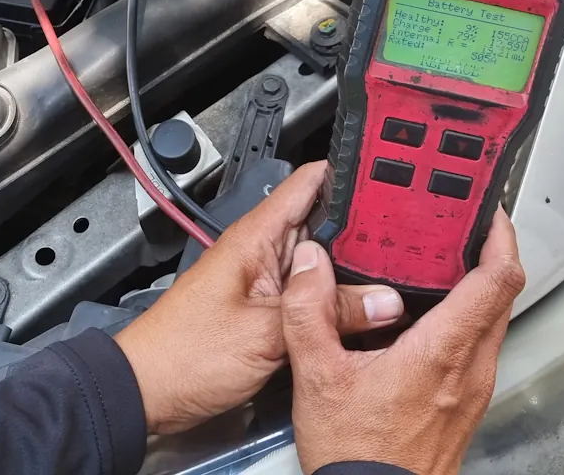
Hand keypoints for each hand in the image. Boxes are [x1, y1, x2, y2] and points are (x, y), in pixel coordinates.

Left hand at [115, 161, 405, 433]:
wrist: (149, 392)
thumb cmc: (185, 354)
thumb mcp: (265, 333)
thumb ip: (325, 312)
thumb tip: (384, 300)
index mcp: (255, 237)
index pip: (306, 184)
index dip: (347, 171)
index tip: (391, 171)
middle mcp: (262, 252)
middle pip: (324, 225)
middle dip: (364, 230)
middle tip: (413, 241)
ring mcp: (264, 282)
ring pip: (319, 265)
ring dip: (352, 270)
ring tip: (400, 275)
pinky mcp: (265, 311)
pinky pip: (309, 296)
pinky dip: (333, 301)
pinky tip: (363, 311)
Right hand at [281, 209, 523, 474]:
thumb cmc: (356, 455)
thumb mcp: (316, 376)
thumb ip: (309, 312)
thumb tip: (309, 264)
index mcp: (442, 352)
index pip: (498, 281)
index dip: (500, 237)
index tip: (488, 213)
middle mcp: (471, 369)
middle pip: (504, 295)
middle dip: (493, 253)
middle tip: (468, 226)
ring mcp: (474, 389)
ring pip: (496, 322)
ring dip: (483, 287)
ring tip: (449, 262)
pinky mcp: (466, 404)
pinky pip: (482, 347)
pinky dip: (469, 318)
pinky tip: (433, 317)